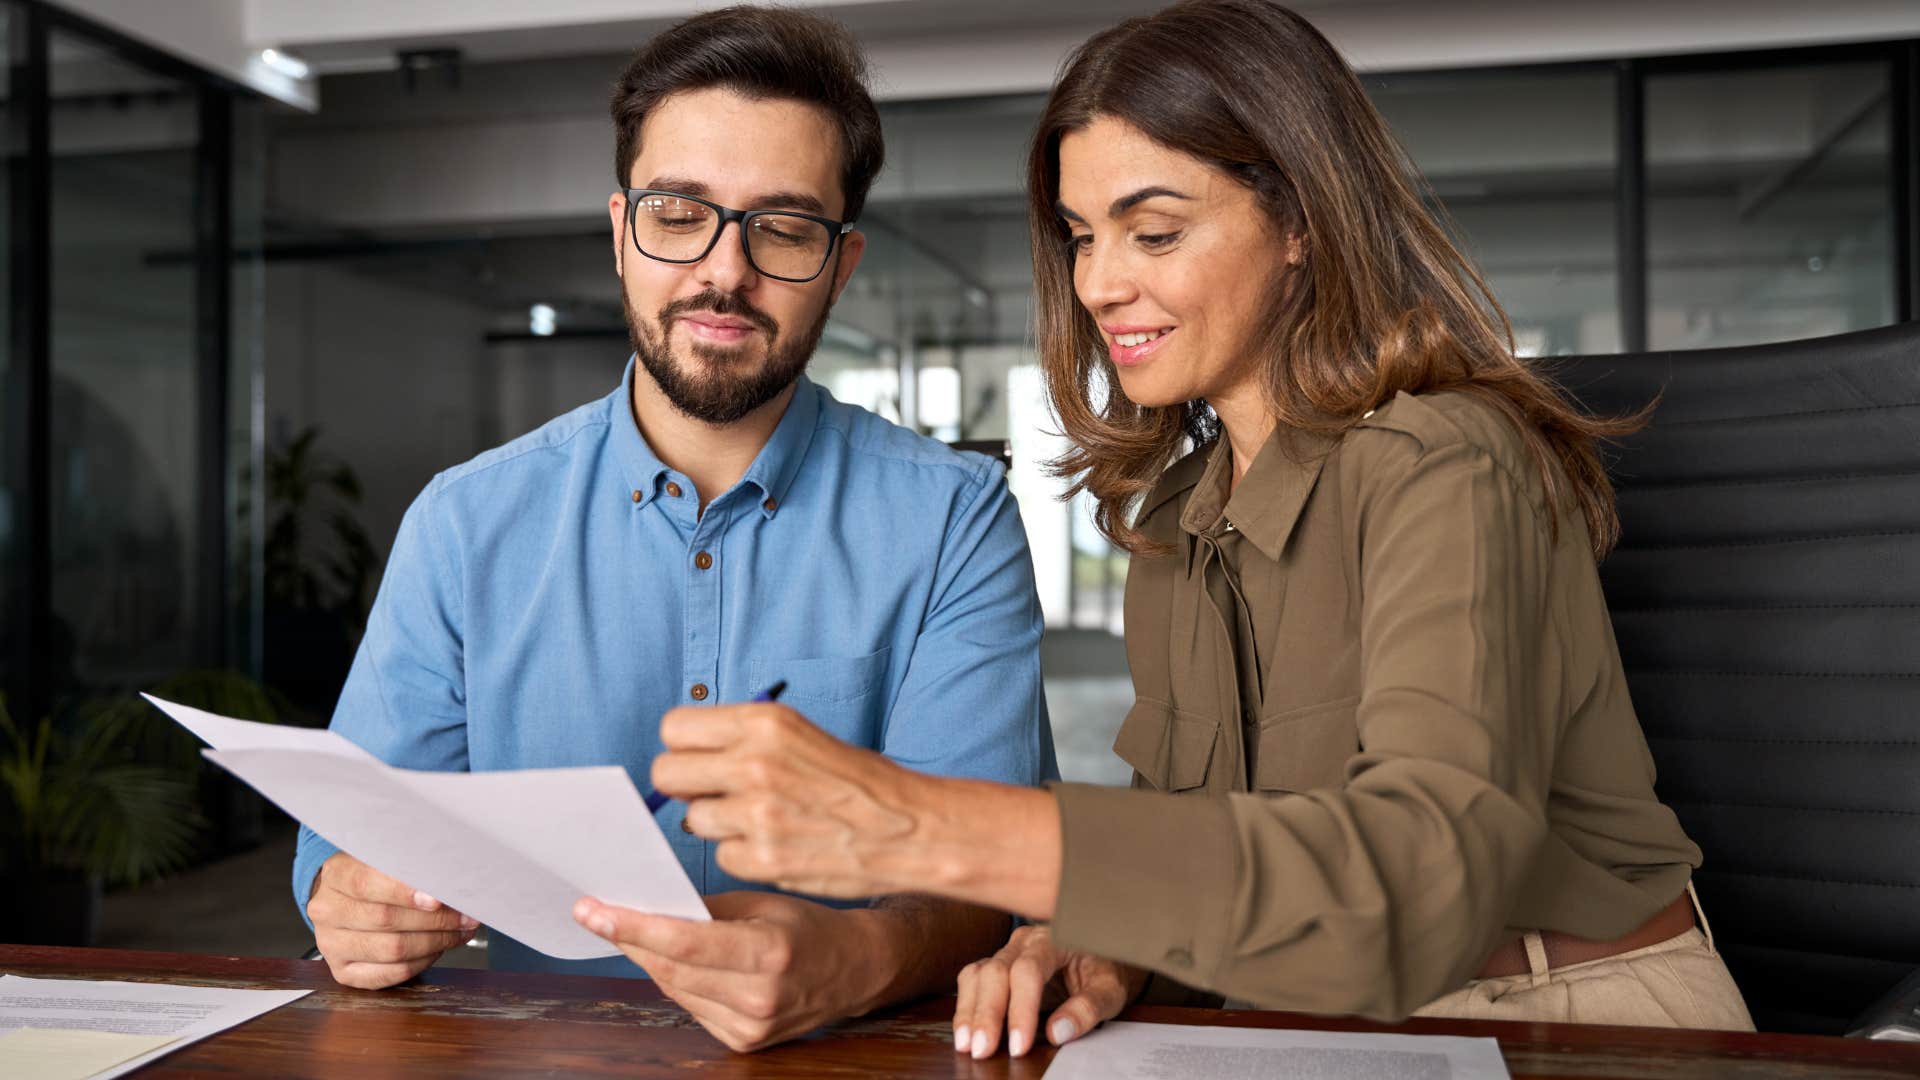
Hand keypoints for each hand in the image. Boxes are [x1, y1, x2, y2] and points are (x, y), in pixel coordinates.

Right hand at [306, 852, 476, 989]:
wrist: (344, 900)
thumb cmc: (374, 877)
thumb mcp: (386, 859)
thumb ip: (411, 867)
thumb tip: (450, 880)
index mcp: (336, 875)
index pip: (366, 883)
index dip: (404, 892)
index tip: (437, 898)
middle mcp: (327, 911)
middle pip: (385, 919)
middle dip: (435, 919)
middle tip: (466, 915)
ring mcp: (331, 945)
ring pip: (391, 949)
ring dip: (435, 942)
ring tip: (459, 931)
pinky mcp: (343, 972)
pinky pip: (390, 973)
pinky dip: (422, 962)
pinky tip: (438, 948)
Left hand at [573, 890, 886, 1051]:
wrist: (855, 969)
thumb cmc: (809, 926)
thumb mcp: (763, 902)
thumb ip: (707, 909)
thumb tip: (649, 905)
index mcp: (769, 953)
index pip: (684, 943)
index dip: (633, 927)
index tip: (594, 910)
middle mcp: (760, 996)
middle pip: (671, 969)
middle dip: (629, 939)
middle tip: (597, 913)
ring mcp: (752, 1026)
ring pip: (675, 989)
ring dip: (650, 959)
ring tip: (631, 930)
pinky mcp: (744, 1042)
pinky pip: (691, 1007)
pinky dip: (677, 981)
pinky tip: (673, 961)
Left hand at [650, 702, 927, 898]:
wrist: (910, 827)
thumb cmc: (857, 780)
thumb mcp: (801, 734)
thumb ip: (745, 739)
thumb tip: (690, 756)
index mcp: (764, 723)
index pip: (674, 727)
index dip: (685, 746)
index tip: (701, 759)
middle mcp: (754, 763)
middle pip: (667, 773)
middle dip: (686, 786)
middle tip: (716, 794)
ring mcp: (756, 813)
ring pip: (693, 819)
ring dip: (718, 823)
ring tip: (760, 821)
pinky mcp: (762, 858)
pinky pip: (721, 856)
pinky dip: (743, 855)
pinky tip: (776, 845)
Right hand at [952, 924, 1145, 1058]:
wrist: (1100, 957)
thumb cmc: (1104, 972)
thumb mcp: (1109, 990)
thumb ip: (1088, 1008)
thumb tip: (1056, 1031)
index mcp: (1053, 939)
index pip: (1028, 970)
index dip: (1020, 1009)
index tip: (1019, 1045)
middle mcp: (1024, 942)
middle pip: (995, 972)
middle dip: (987, 1014)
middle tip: (982, 1050)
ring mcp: (1007, 952)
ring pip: (977, 975)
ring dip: (969, 1012)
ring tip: (966, 1045)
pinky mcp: (996, 967)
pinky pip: (972, 982)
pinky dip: (966, 1008)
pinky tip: (966, 1033)